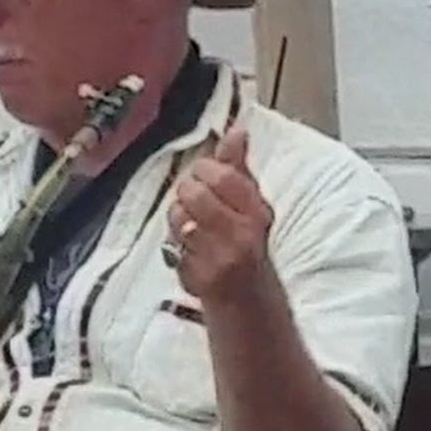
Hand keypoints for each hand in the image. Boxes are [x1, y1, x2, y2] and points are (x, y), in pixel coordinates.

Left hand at [165, 122, 274, 304]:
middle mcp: (242, 234)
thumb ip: (239, 167)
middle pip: (194, 193)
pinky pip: (172, 246)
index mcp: (258, 212)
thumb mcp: (252, 205)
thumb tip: (237, 130)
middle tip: (194, 200)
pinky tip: (189, 248)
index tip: (205, 173)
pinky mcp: (199, 277)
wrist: (250, 300)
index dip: (205, 170)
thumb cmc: (248, 245)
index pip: (223, 176)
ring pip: (179, 218)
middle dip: (187, 193)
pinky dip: (175, 244)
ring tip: (192, 225)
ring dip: (178, 218)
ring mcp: (219, 257)